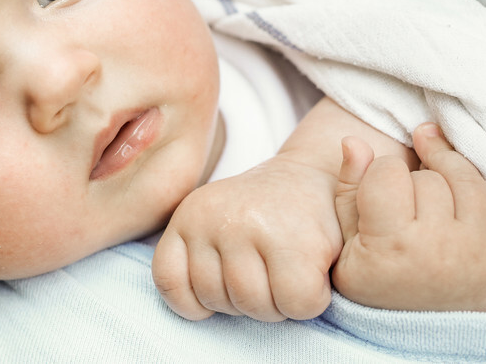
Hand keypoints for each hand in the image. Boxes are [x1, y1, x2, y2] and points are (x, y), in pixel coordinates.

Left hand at [152, 156, 341, 321]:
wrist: (314, 176)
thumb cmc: (265, 214)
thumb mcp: (217, 223)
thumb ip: (200, 260)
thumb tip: (200, 311)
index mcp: (188, 216)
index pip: (170, 282)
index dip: (199, 300)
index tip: (226, 286)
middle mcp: (213, 218)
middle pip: (217, 300)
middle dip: (248, 300)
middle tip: (270, 272)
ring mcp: (250, 226)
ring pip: (255, 306)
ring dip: (279, 304)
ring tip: (290, 272)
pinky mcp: (294, 240)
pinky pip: (295, 303)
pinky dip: (309, 301)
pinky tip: (313, 275)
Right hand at [332, 123, 485, 311]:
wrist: (422, 339)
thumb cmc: (376, 287)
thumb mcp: (346, 248)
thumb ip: (349, 192)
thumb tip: (354, 142)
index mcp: (392, 246)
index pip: (388, 172)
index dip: (379, 173)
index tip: (376, 188)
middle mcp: (439, 247)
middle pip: (428, 175)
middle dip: (413, 176)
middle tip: (403, 195)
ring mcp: (476, 250)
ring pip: (466, 179)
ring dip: (446, 166)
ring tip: (431, 162)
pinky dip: (471, 189)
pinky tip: (454, 189)